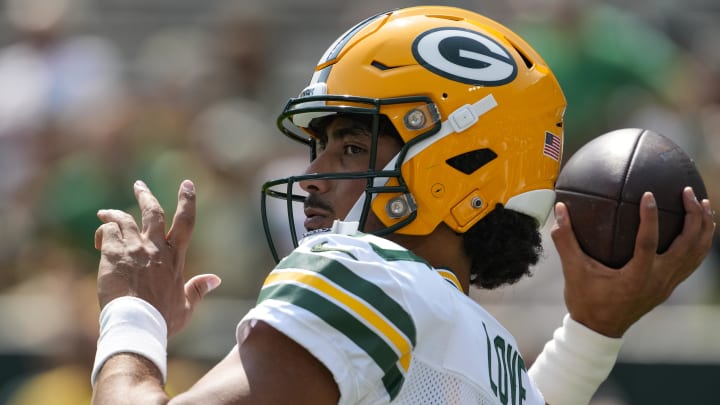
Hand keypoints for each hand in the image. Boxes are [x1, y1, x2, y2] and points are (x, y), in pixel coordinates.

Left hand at [94, 180, 220, 336]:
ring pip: (125, 218)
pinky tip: (100, 240)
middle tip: (139, 185)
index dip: (187, 201)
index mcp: (175, 258)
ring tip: (105, 213)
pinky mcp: (114, 254)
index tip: (186, 185)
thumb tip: (215, 280)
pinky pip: (108, 232)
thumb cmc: (162, 319)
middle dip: (146, 195)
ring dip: (114, 213)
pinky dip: (104, 231)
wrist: (137, 324)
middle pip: (154, 211)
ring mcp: (135, 249)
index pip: (185, 222)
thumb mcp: (186, 307)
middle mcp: (156, 248)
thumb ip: (198, 290)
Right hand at [552, 187, 714, 337]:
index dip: (650, 218)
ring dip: (703, 228)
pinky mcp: (669, 286)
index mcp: (636, 277)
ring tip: (704, 203)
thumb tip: (560, 209)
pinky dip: (699, 242)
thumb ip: (566, 240)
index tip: (648, 194)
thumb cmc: (586, 300)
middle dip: (694, 216)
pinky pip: (693, 261)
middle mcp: (658, 280)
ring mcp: (667, 284)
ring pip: (697, 253)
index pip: (649, 243)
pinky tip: (697, 227)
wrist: (599, 330)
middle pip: (688, 246)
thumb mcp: (573, 270)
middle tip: (688, 192)